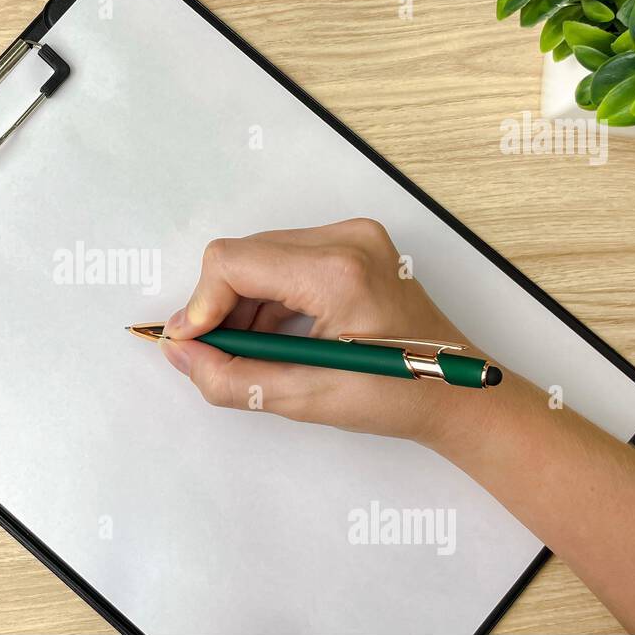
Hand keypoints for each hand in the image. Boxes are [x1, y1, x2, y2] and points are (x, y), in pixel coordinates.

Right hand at [160, 218, 493, 447]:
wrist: (456, 393)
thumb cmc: (397, 396)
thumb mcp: (304, 398)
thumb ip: (231, 377)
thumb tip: (179, 352)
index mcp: (338, 272)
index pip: (233, 262)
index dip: (201, 305)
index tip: (193, 345)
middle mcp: (347, 239)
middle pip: (243, 255)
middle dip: (219, 307)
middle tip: (217, 355)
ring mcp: (353, 237)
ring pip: (259, 256)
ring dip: (241, 304)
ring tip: (251, 352)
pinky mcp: (352, 245)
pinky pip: (283, 260)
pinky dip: (266, 298)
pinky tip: (273, 336)